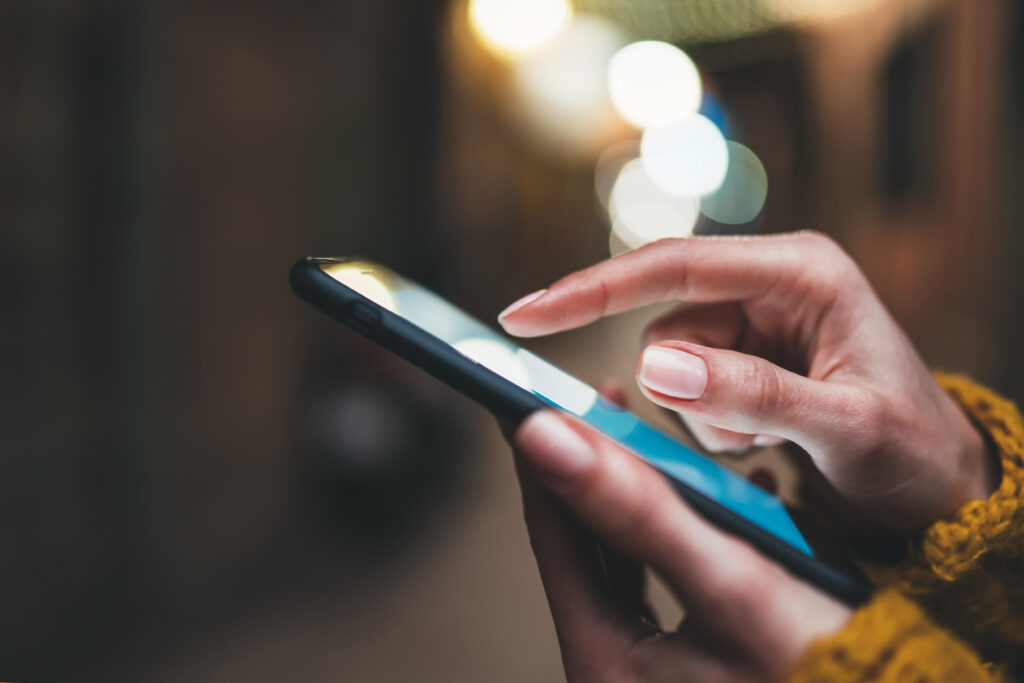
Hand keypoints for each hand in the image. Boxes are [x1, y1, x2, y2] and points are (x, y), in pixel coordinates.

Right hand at [500, 233, 995, 531]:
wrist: (937, 489)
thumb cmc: (913, 454)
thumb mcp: (846, 429)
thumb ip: (754, 394)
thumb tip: (656, 366)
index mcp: (801, 271)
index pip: (675, 265)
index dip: (593, 289)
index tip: (526, 315)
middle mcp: (771, 284)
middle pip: (666, 323)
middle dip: (686, 390)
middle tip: (743, 439)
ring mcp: (755, 321)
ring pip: (669, 362)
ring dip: (701, 415)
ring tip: (765, 443)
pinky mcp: (744, 356)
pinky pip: (684, 387)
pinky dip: (707, 424)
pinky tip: (759, 442)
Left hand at [513, 409, 850, 681]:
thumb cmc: (830, 663)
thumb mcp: (731, 580)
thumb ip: (638, 509)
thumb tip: (544, 438)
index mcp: (605, 660)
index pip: (556, 533)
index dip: (551, 455)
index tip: (540, 395)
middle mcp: (616, 670)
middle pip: (590, 544)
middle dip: (599, 468)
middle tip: (600, 404)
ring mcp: (652, 669)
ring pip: (633, 557)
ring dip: (647, 495)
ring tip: (652, 436)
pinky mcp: (694, 662)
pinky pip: (676, 581)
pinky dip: (690, 534)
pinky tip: (725, 492)